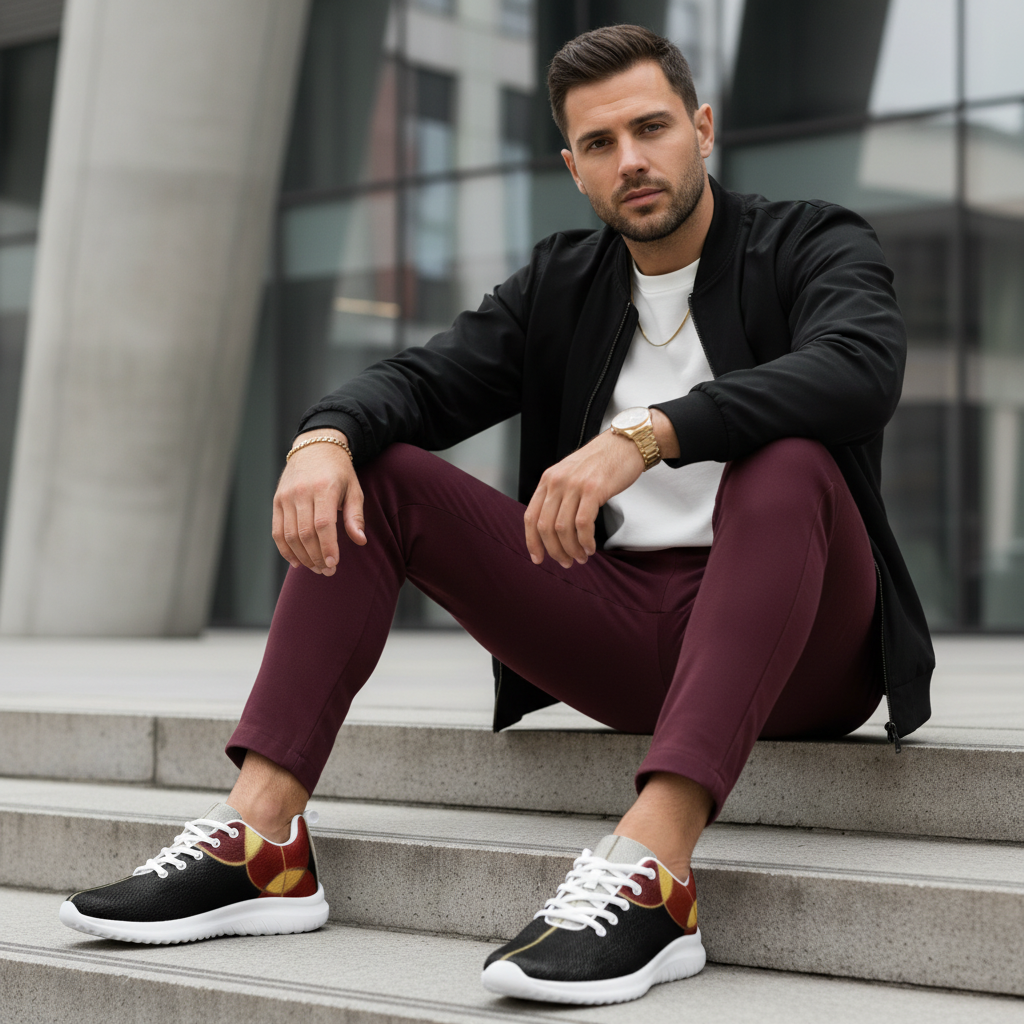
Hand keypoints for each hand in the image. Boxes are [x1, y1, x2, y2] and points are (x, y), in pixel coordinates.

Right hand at [272, 429, 364, 575]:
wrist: (314, 448)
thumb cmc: (339, 472)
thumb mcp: (354, 489)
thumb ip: (355, 516)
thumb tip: (360, 541)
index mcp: (324, 488)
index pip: (323, 524)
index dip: (327, 547)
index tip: (333, 564)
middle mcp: (301, 492)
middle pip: (305, 533)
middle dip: (316, 557)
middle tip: (327, 571)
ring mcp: (286, 496)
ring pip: (289, 535)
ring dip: (302, 557)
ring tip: (315, 569)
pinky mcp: (276, 501)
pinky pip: (277, 531)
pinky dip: (285, 550)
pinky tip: (297, 562)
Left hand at [524, 430, 643, 567]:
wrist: (625, 443)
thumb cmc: (601, 463)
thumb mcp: (570, 475)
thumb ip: (559, 496)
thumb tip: (553, 529)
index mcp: (548, 480)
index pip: (530, 516)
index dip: (532, 542)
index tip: (538, 559)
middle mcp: (557, 482)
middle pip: (545, 527)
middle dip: (554, 550)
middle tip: (566, 562)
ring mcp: (574, 485)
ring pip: (563, 529)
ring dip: (572, 549)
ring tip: (581, 557)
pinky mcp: (594, 489)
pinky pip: (583, 524)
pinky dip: (585, 541)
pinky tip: (591, 547)